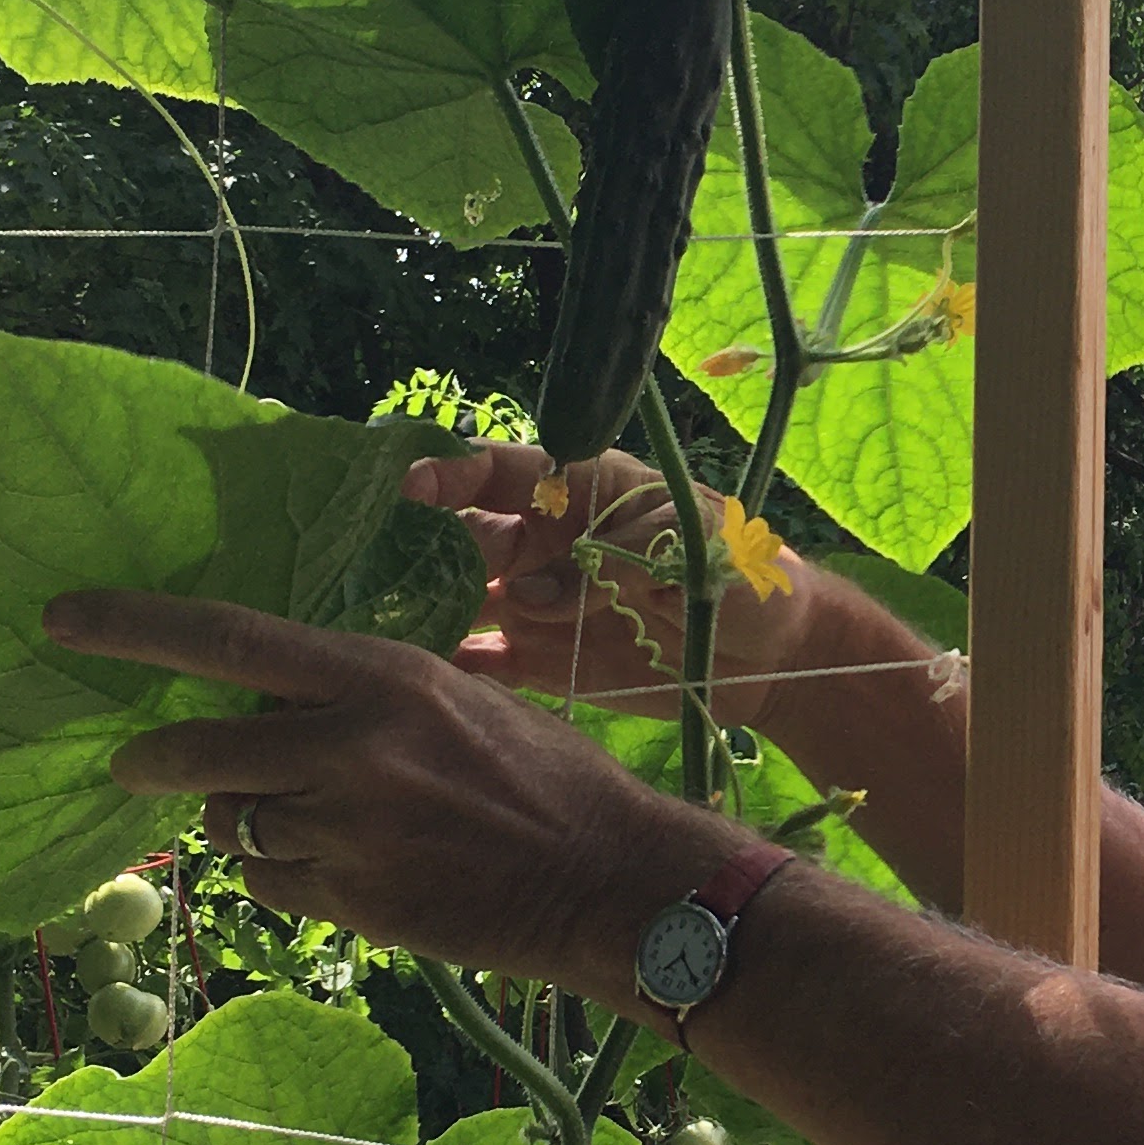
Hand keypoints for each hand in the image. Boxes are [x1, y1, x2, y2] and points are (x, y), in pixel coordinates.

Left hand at [48, 588, 724, 991]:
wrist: (608, 879)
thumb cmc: (544, 777)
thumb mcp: (458, 697)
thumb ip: (363, 694)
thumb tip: (272, 692)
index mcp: (381, 676)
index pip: (229, 638)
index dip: (134, 626)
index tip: (63, 617)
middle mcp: (352, 746)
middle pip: (200, 750)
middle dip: (155, 761)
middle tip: (137, 764)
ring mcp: (348, 830)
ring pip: (235, 824)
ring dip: (248, 822)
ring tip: (314, 821)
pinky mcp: (353, 901)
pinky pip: (273, 883)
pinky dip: (288, 875)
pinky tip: (349, 868)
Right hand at [397, 442, 801, 709]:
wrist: (775, 652)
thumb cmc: (739, 569)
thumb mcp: (688, 544)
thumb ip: (608, 560)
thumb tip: (527, 596)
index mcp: (578, 492)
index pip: (497, 469)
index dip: (447, 472)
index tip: (405, 489)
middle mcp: (542, 544)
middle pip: (461, 538)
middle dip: (414, 550)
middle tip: (367, 572)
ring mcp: (537, 605)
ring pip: (460, 599)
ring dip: (418, 609)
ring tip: (369, 626)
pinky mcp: (543, 662)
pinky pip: (484, 662)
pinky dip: (450, 666)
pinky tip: (414, 674)